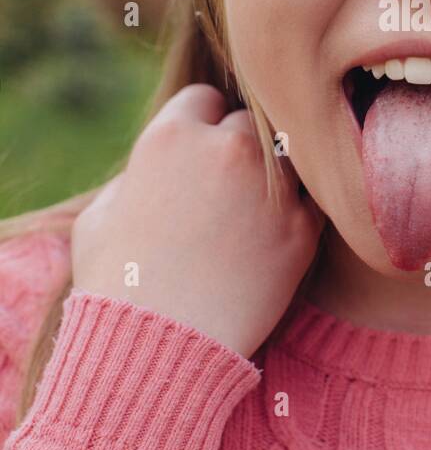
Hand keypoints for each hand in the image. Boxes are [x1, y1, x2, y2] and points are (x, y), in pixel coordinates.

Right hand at [71, 84, 324, 358]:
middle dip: (237, 147)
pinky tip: (274, 236)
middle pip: (248, 123)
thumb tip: (157, 172)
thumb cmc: (115, 286)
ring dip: (275, 174)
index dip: (199, 125)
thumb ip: (134, 177)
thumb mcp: (99, 216)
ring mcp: (272, 187)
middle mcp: (227, 150)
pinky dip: (297, 213)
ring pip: (287, 157)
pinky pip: (312, 201)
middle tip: (227, 186)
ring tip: (255, 209)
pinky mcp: (303, 230)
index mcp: (172, 137)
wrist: (156, 350)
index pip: (204, 99)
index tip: (198, 153)